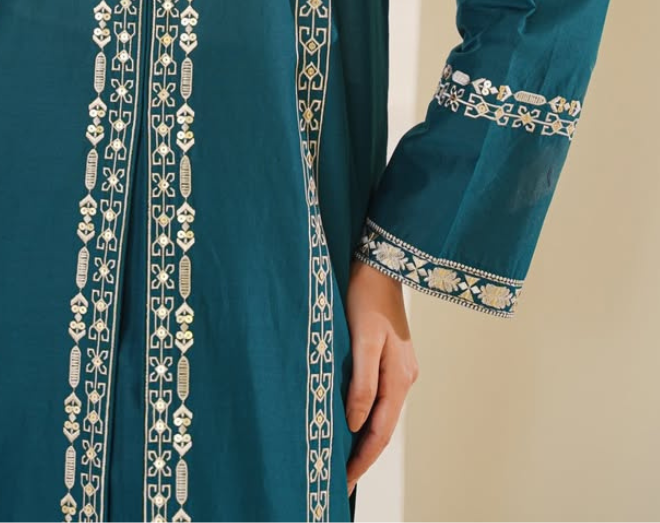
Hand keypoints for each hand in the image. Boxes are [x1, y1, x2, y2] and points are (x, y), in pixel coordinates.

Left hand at [344, 258, 419, 495]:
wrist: (379, 262)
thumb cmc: (366, 296)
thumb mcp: (361, 339)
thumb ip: (361, 381)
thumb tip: (354, 423)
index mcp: (400, 377)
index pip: (380, 432)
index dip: (362, 460)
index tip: (344, 483)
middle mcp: (404, 377)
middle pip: (383, 428)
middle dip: (363, 456)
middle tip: (341, 481)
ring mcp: (399, 368)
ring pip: (382, 413)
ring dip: (364, 438)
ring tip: (343, 460)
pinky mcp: (390, 357)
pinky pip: (378, 397)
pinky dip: (366, 415)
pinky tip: (351, 421)